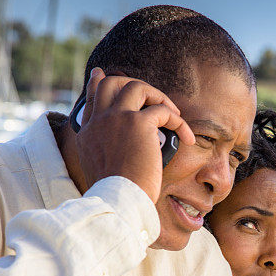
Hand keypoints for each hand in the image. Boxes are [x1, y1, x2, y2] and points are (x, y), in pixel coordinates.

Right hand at [74, 67, 194, 201]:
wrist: (118, 201)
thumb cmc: (116, 196)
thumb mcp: (100, 172)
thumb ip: (105, 154)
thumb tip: (118, 155)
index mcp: (88, 133)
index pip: (91, 98)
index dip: (97, 84)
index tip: (100, 74)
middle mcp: (100, 121)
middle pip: (111, 82)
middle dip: (133, 83)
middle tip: (153, 97)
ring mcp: (118, 118)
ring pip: (137, 87)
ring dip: (158, 97)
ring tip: (173, 115)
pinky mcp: (140, 123)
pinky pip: (164, 111)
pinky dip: (179, 122)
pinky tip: (187, 138)